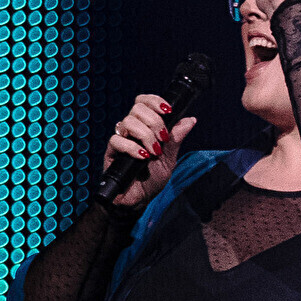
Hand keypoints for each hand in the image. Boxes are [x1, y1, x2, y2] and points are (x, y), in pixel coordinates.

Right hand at [102, 93, 195, 210]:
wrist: (140, 199)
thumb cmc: (152, 179)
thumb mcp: (170, 158)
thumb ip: (176, 139)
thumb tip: (190, 119)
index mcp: (145, 127)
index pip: (143, 103)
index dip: (154, 101)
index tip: (168, 110)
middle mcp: (131, 130)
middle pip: (136, 108)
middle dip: (154, 121)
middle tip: (163, 138)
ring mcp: (120, 140)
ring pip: (127, 122)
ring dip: (146, 135)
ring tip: (155, 152)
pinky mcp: (110, 152)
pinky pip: (116, 140)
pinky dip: (132, 147)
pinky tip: (143, 157)